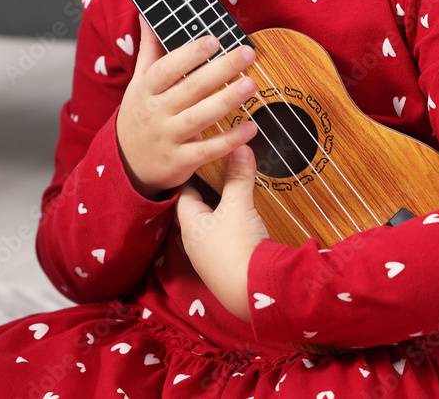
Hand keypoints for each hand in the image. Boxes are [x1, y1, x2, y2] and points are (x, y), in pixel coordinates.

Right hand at [116, 15, 258, 198]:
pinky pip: (207, 150)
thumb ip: (149, 51)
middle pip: (190, 89)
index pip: (167, 68)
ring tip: (250, 84)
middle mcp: (156, 113)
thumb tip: (146, 16)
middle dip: (220, 70)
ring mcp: (168, 138)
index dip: (190, 54)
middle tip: (247, 53)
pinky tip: (251, 128)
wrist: (126, 165)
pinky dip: (230, 140)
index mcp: (146, 90)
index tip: (214, 40)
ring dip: (226, 100)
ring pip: (199, 117)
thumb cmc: (140, 116)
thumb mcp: (138, 84)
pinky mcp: (180, 161)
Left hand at [177, 145, 268, 321]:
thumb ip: (239, 176)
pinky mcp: (226, 267)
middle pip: (198, 209)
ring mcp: (210, 258)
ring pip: (212, 225)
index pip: (185, 192)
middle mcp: (195, 242)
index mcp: (190, 225)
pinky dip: (232, 226)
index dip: (194, 174)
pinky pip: (225, 240)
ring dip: (222, 210)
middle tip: (220, 171)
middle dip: (210, 192)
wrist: (253, 292)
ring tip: (235, 192)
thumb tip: (241, 147)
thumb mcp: (238, 206)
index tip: (203, 158)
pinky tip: (244, 221)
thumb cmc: (237, 247)